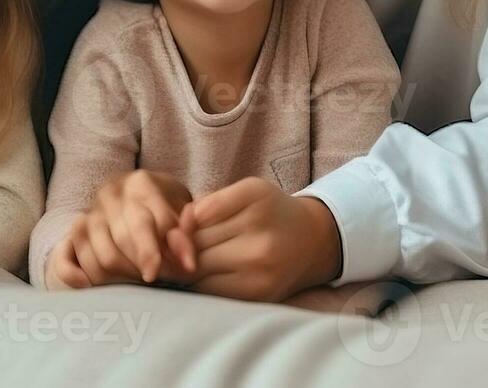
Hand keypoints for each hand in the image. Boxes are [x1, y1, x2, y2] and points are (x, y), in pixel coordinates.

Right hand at [47, 169, 197, 288]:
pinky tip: (90, 287)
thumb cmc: (167, 208)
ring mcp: (89, 213)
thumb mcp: (183, 213)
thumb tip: (187, 262)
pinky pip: (64, 260)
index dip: (170, 252)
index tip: (186, 271)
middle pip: (125, 242)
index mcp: (140, 183)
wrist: (139, 198)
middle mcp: (110, 194)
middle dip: (147, 267)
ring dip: (124, 278)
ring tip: (141, 280)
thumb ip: (186, 234)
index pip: (152, 224)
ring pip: (102, 258)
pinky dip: (75, 276)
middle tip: (164, 280)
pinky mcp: (74, 233)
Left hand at [175, 177, 342, 301]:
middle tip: (190, 245)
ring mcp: (260, 268)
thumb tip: (174, 234)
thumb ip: (207, 204)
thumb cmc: (268, 213)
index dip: (186, 222)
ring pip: (198, 269)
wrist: (312, 241)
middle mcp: (261, 233)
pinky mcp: (257, 294)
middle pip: (196, 244)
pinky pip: (210, 290)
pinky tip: (212, 274)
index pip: (197, 214)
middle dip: (184, 246)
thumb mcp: (245, 192)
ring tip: (199, 259)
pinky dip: (202, 282)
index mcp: (255, 197)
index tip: (191, 225)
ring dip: (190, 266)